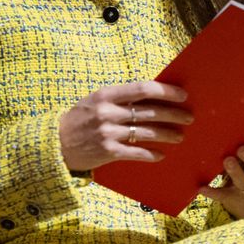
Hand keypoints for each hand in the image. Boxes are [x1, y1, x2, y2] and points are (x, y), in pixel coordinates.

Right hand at [59, 81, 191, 171]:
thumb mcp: (97, 100)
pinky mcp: (107, 152)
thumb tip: (153, 94)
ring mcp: (108, 133)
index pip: (143, 89)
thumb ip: (121, 97)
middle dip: (174, 114)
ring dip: (167, 134)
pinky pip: (136, 153)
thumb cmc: (80, 118)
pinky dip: (151, 154)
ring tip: (180, 136)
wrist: (55, 144)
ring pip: (147, 132)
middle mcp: (108, 112)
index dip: (166, 91)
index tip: (182, 95)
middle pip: (150, 111)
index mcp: (106, 94)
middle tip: (189, 117)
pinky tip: (161, 154)